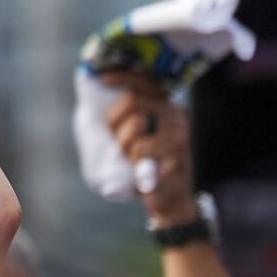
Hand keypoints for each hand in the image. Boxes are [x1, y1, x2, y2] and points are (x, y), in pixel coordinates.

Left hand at [104, 74, 197, 224]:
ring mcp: (179, 134)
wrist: (170, 200)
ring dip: (123, 143)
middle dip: (114, 117)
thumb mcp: (137, 137)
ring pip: (135, 125)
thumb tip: (98, 91)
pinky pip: (140, 149)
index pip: (147, 82)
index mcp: (167, 107)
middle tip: (114, 136)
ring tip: (131, 157)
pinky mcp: (176, 154)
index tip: (102, 78)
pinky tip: (142, 169)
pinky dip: (132, 160)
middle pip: (134, 100)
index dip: (123, 76)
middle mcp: (176, 115)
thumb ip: (127, 116)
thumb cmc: (147, 166)